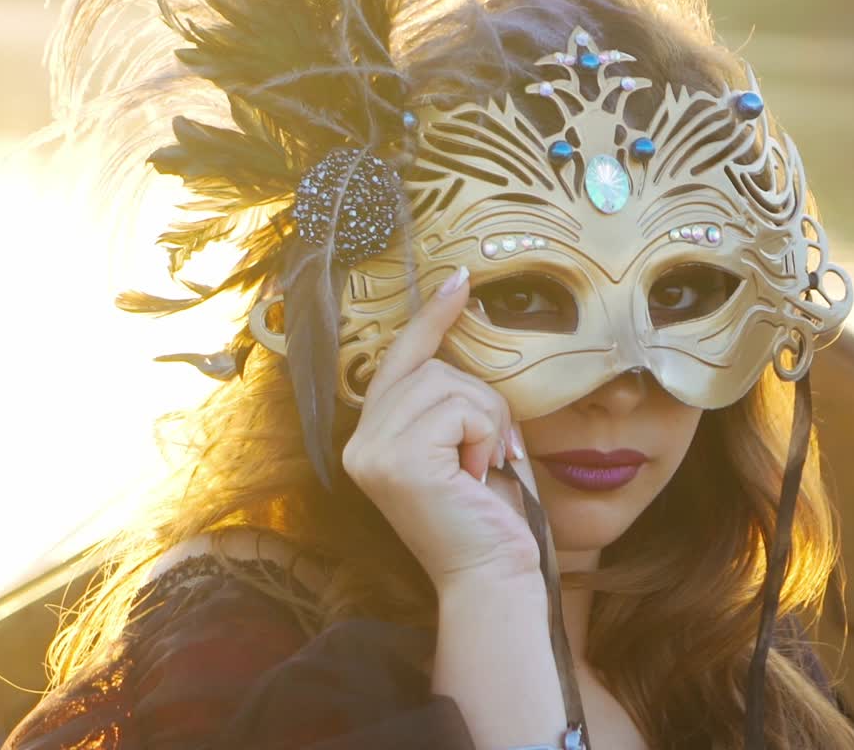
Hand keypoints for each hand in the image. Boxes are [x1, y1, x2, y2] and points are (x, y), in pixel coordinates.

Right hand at [341, 267, 542, 593]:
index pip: (399, 359)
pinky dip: (484, 433)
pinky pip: (460, 407)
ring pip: (450, 383)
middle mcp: (360, 442)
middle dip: (481, 400)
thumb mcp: (461, 440)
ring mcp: (374, 450)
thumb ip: (447, 398)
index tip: (459, 279)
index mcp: (372, 436)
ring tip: (484, 466)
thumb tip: (462, 324)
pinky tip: (477, 473)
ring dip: (487, 419)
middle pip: (432, 367)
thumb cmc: (487, 509)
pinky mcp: (398, 459)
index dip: (431, 317)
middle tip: (493, 452)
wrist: (493, 574)